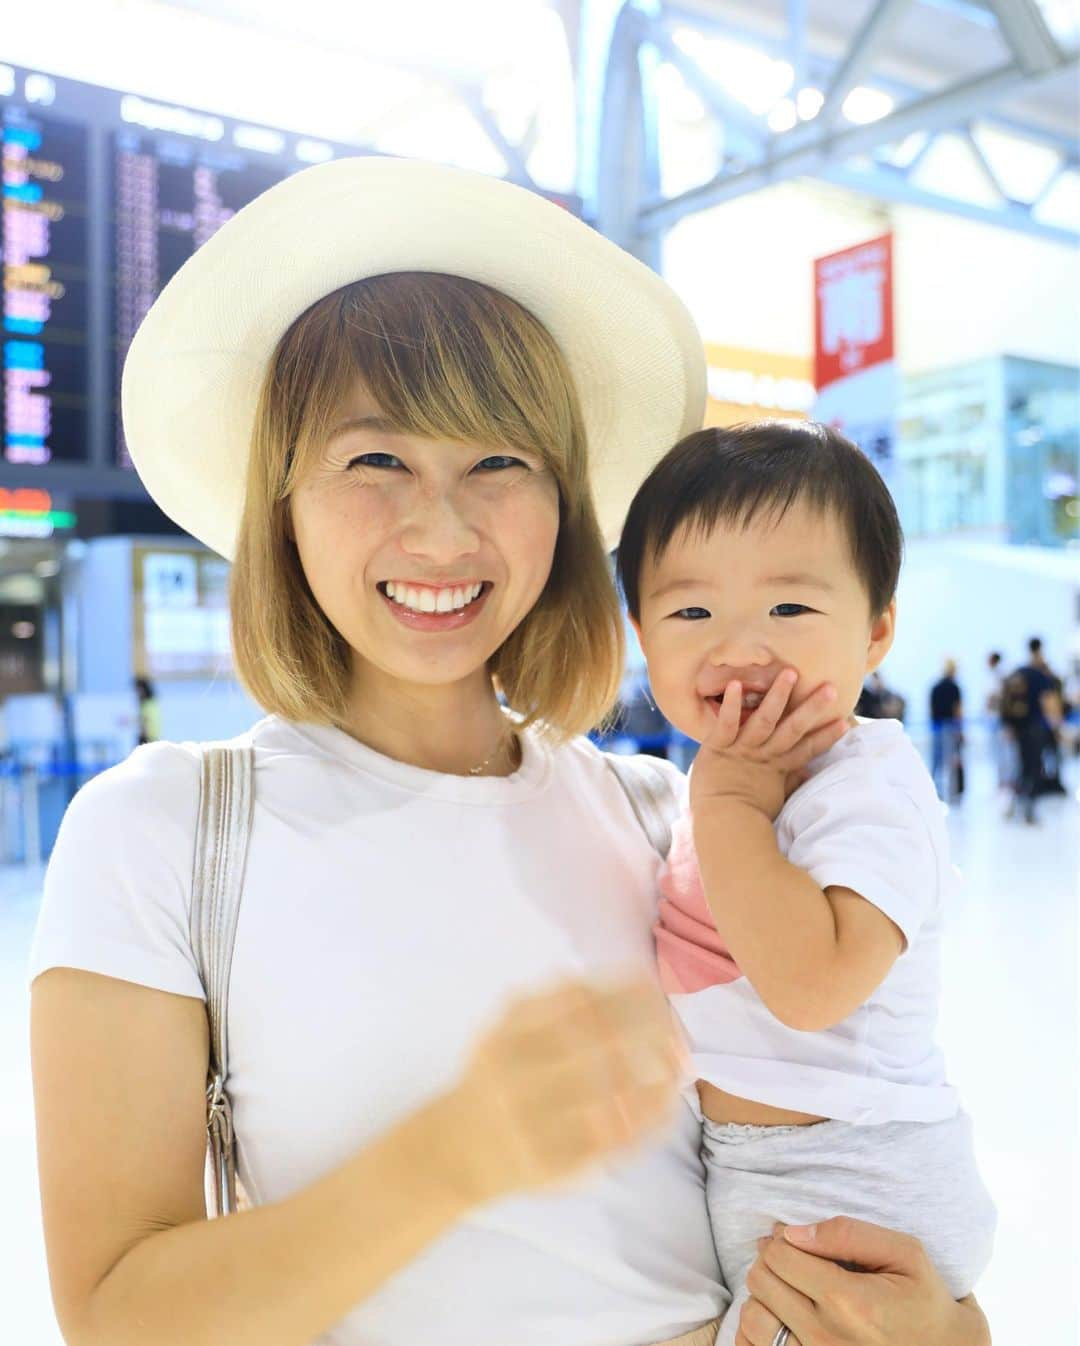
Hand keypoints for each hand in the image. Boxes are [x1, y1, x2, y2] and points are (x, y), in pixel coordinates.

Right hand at [447, 977, 685, 1204]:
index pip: (569, 1008)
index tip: (650, 982)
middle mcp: (514, 1082)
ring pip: (604, 1099)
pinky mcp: (552, 1166)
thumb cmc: (488, 1080)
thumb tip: (580, 976)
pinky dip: (643, 1123)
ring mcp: (533, 1127)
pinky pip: (607, 1145)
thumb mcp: (495, 1034)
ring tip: (680, 1060)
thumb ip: (534, 1005)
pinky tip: (667, 1102)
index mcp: (503, 1042)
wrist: (453, 1152)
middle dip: (640, 1031)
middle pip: (591, 1049)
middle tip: (673, 1021)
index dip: (615, 992)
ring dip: (650, 1078)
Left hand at [690, 672, 847, 820]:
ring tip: (789, 673)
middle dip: (811, 708)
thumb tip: (809, 775)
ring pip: (763, 719)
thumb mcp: (773, 800)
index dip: (827, 736)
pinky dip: (730, 705)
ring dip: (777, 696)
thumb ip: (788, 783)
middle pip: (792, 729)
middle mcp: (763, 756)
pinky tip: (734, 685)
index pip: (807, 749)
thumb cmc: (745, 817)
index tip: (847, 722)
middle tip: (831, 688)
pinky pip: (726, 723)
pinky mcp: (718, 748)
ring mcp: (742, 751)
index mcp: (776, 768)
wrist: (719, 827)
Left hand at [735, 1217, 990, 1345]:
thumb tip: (793, 1231)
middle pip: (761, 1282)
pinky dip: (758, 1330)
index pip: (779, 1256)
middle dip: (771, 1262)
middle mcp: (826, 1338)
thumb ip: (848, 1233)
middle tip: (793, 1261)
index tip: (797, 1240)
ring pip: (752, 1317)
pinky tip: (781, 1318)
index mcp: (849, 1303)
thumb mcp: (905, 1254)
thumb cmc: (924, 1301)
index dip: (782, 1238)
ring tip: (788, 1290)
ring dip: (764, 1296)